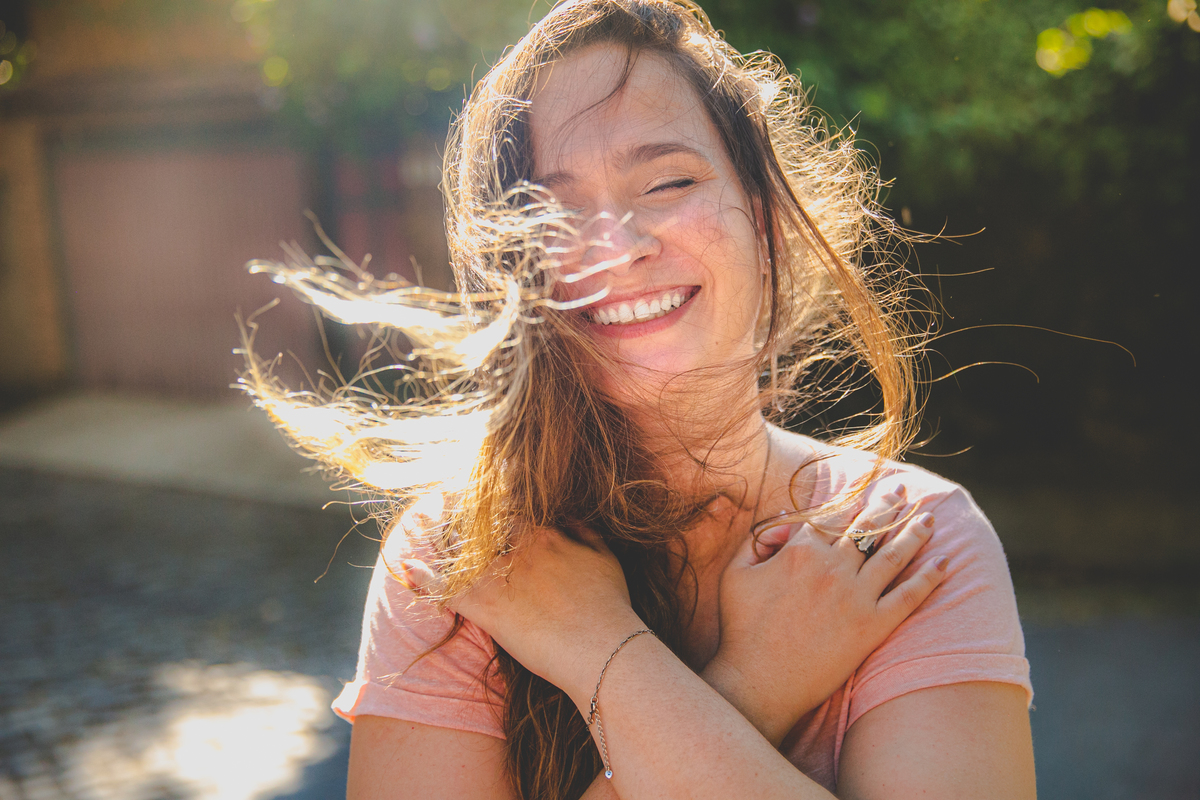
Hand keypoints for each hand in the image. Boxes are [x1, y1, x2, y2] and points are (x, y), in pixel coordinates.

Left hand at [399, 526, 644, 704]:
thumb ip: (586, 532)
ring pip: (460, 550)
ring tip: (423, 532)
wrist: (603, 649)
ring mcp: (500, 576)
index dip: (492, 503)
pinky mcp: (487, 607)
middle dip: (461, 515)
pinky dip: (423, 577)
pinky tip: (407, 568)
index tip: (479, 499)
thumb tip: (570, 516)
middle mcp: (519, 548)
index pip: (509, 506)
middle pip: (479, 522)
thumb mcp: (605, 559)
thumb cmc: (610, 607)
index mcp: (545, 533)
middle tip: (441, 509)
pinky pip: (447, 587)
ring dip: (441, 542)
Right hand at [703, 484, 947, 745]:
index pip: (834, 515)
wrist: (760, 682)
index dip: (852, 498)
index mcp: (800, 550)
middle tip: (903, 491)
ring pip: (894, 555)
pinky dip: (929, 577)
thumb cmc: (742, 629)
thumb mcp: (736, 574)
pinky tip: (944, 563)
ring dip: (914, 532)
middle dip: (888, 504)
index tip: (867, 487)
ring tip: (929, 518)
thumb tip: (784, 520)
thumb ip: (757, 540)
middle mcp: (833, 567)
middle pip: (869, 527)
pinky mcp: (872, 627)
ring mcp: (856, 597)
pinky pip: (909, 596)